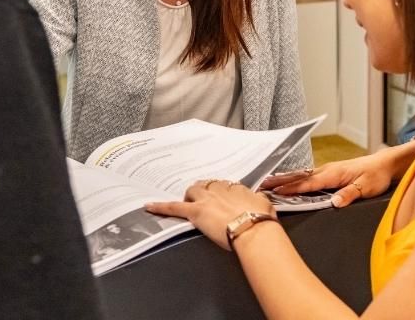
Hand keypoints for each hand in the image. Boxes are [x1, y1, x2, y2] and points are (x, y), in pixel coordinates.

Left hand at [146, 180, 274, 250]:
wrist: (252, 229)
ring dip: (190, 196)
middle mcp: (220, 189)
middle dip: (203, 190)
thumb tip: (259, 200)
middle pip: (206, 184)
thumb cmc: (261, 220)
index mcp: (236, 188)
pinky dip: (161, 207)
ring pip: (192, 190)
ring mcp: (206, 199)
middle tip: (204, 200)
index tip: (221, 197)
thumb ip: (259, 200)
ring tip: (188, 202)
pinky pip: (174, 207)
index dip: (221, 192)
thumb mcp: (265, 205)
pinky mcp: (195, 212)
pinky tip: (149, 207)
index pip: (224, 185)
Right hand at [260, 145, 414, 207]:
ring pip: (302, 175)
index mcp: (333, 174)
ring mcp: (328, 170)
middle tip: (261, 184)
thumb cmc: (376, 175)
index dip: (291, 189)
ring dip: (285, 179)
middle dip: (280, 181)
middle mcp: (328, 170)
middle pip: (299, 177)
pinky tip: (288, 181)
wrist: (385, 164)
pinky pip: (308, 176)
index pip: (308, 184)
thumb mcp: (367, 188)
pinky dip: (296, 179)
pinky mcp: (330, 173)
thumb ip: (349, 194)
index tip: (275, 193)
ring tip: (268, 183)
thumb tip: (334, 202)